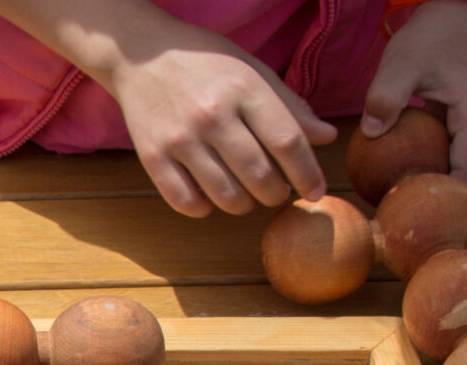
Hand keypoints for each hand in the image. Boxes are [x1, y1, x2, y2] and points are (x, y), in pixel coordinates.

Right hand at [99, 21, 337, 216]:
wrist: (140, 55)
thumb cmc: (203, 62)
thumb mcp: (250, 70)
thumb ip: (289, 105)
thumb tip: (326, 137)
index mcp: (244, 89)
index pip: (288, 142)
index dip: (308, 174)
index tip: (316, 192)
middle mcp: (212, 115)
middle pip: (260, 177)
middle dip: (276, 193)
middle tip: (276, 190)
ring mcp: (180, 138)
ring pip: (226, 196)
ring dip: (243, 204)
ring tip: (245, 194)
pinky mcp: (152, 157)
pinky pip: (186, 202)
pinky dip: (205, 208)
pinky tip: (210, 195)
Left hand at [362, 0, 466, 205]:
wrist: (450, 21)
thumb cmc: (426, 42)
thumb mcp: (401, 62)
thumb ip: (385, 96)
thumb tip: (371, 133)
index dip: (449, 202)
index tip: (417, 222)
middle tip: (428, 236)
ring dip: (466, 203)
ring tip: (427, 225)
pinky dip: (459, 187)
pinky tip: (423, 199)